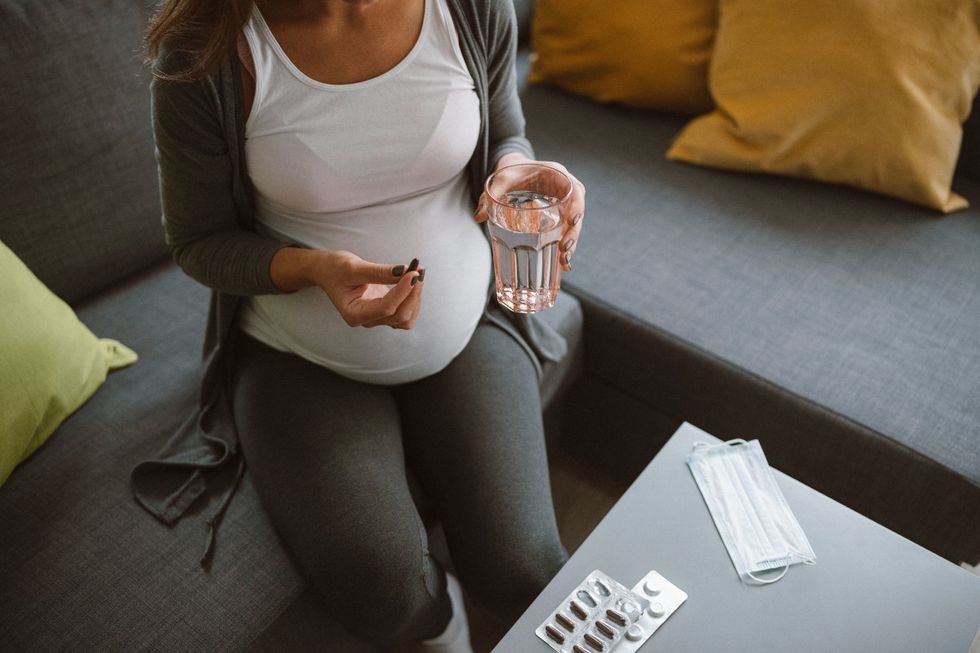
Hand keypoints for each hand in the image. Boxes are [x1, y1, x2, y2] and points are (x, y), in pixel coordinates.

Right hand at [310, 250, 424, 328]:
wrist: (328, 271)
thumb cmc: (335, 269)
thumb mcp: (353, 267)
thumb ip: (379, 272)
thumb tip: (405, 271)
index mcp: (354, 314)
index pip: (387, 308)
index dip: (404, 291)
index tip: (414, 272)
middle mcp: (367, 321)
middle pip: (400, 316)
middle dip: (412, 293)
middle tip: (418, 269)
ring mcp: (377, 318)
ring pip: (406, 317)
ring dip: (415, 297)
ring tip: (417, 272)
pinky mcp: (385, 311)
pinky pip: (406, 311)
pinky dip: (413, 297)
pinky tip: (412, 280)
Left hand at [473, 154, 585, 270]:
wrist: (515, 168)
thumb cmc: (511, 170)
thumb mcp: (501, 179)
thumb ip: (489, 196)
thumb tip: (478, 217)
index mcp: (556, 174)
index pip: (575, 189)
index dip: (577, 206)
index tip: (572, 221)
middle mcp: (564, 189)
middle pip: (577, 212)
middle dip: (573, 232)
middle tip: (564, 249)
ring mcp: (563, 203)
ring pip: (573, 225)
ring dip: (571, 244)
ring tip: (565, 263)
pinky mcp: (559, 214)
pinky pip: (565, 230)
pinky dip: (564, 246)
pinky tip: (563, 264)